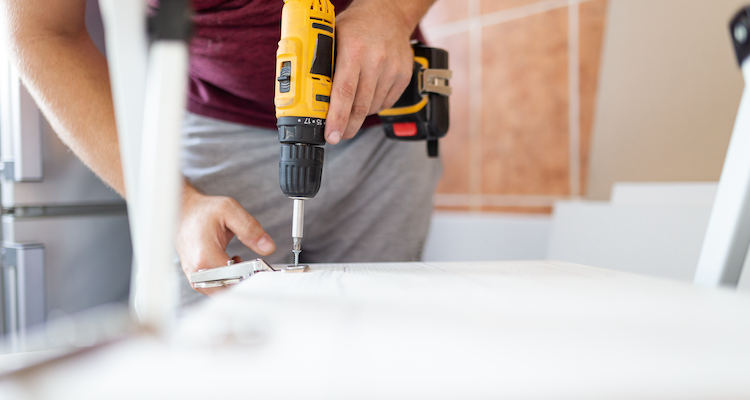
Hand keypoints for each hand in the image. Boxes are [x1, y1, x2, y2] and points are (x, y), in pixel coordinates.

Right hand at [176, 184, 275, 295]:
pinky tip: (231, 265)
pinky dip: (226, 280)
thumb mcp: (230, 210)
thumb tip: (268, 247)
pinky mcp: (195, 278)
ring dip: (235, 280)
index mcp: (205, 256)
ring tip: (238, 262)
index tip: (259, 265)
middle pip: (229, 290)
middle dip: (244, 279)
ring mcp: (194, 276)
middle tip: (251, 264)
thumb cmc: (202, 211)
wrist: (181, 211)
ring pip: (222, 292)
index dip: (251, 274)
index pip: (235, 279)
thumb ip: (250, 229)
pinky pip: (215, 288)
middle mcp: (197, 271)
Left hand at [324, 0, 415, 143]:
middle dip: (347, 127)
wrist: (390, 13)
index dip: (336, 118)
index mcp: (354, 50)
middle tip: (337, 135)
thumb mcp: (333, 36)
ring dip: (358, 116)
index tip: (331, 135)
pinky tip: (366, 99)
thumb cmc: (357, 25)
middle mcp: (376, 61)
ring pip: (372, 107)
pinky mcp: (403, 76)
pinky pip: (386, 103)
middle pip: (360, 106)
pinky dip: (373, 107)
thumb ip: (323, 62)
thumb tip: (307, 91)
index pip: (343, 92)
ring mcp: (392, 69)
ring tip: (350, 112)